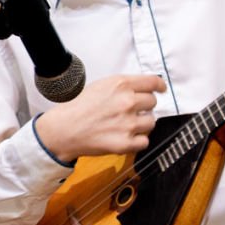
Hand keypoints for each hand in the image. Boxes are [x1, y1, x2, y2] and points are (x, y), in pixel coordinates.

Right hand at [33, 74, 166, 161]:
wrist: (64, 129)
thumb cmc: (79, 108)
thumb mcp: (101, 86)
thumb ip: (123, 86)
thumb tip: (143, 89)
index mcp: (121, 84)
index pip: (153, 82)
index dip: (159, 86)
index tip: (160, 90)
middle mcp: (127, 102)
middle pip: (153, 102)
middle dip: (144, 106)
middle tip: (129, 111)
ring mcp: (128, 123)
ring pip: (151, 122)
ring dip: (141, 124)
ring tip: (125, 125)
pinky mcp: (126, 143)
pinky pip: (145, 141)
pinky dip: (137, 141)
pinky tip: (124, 137)